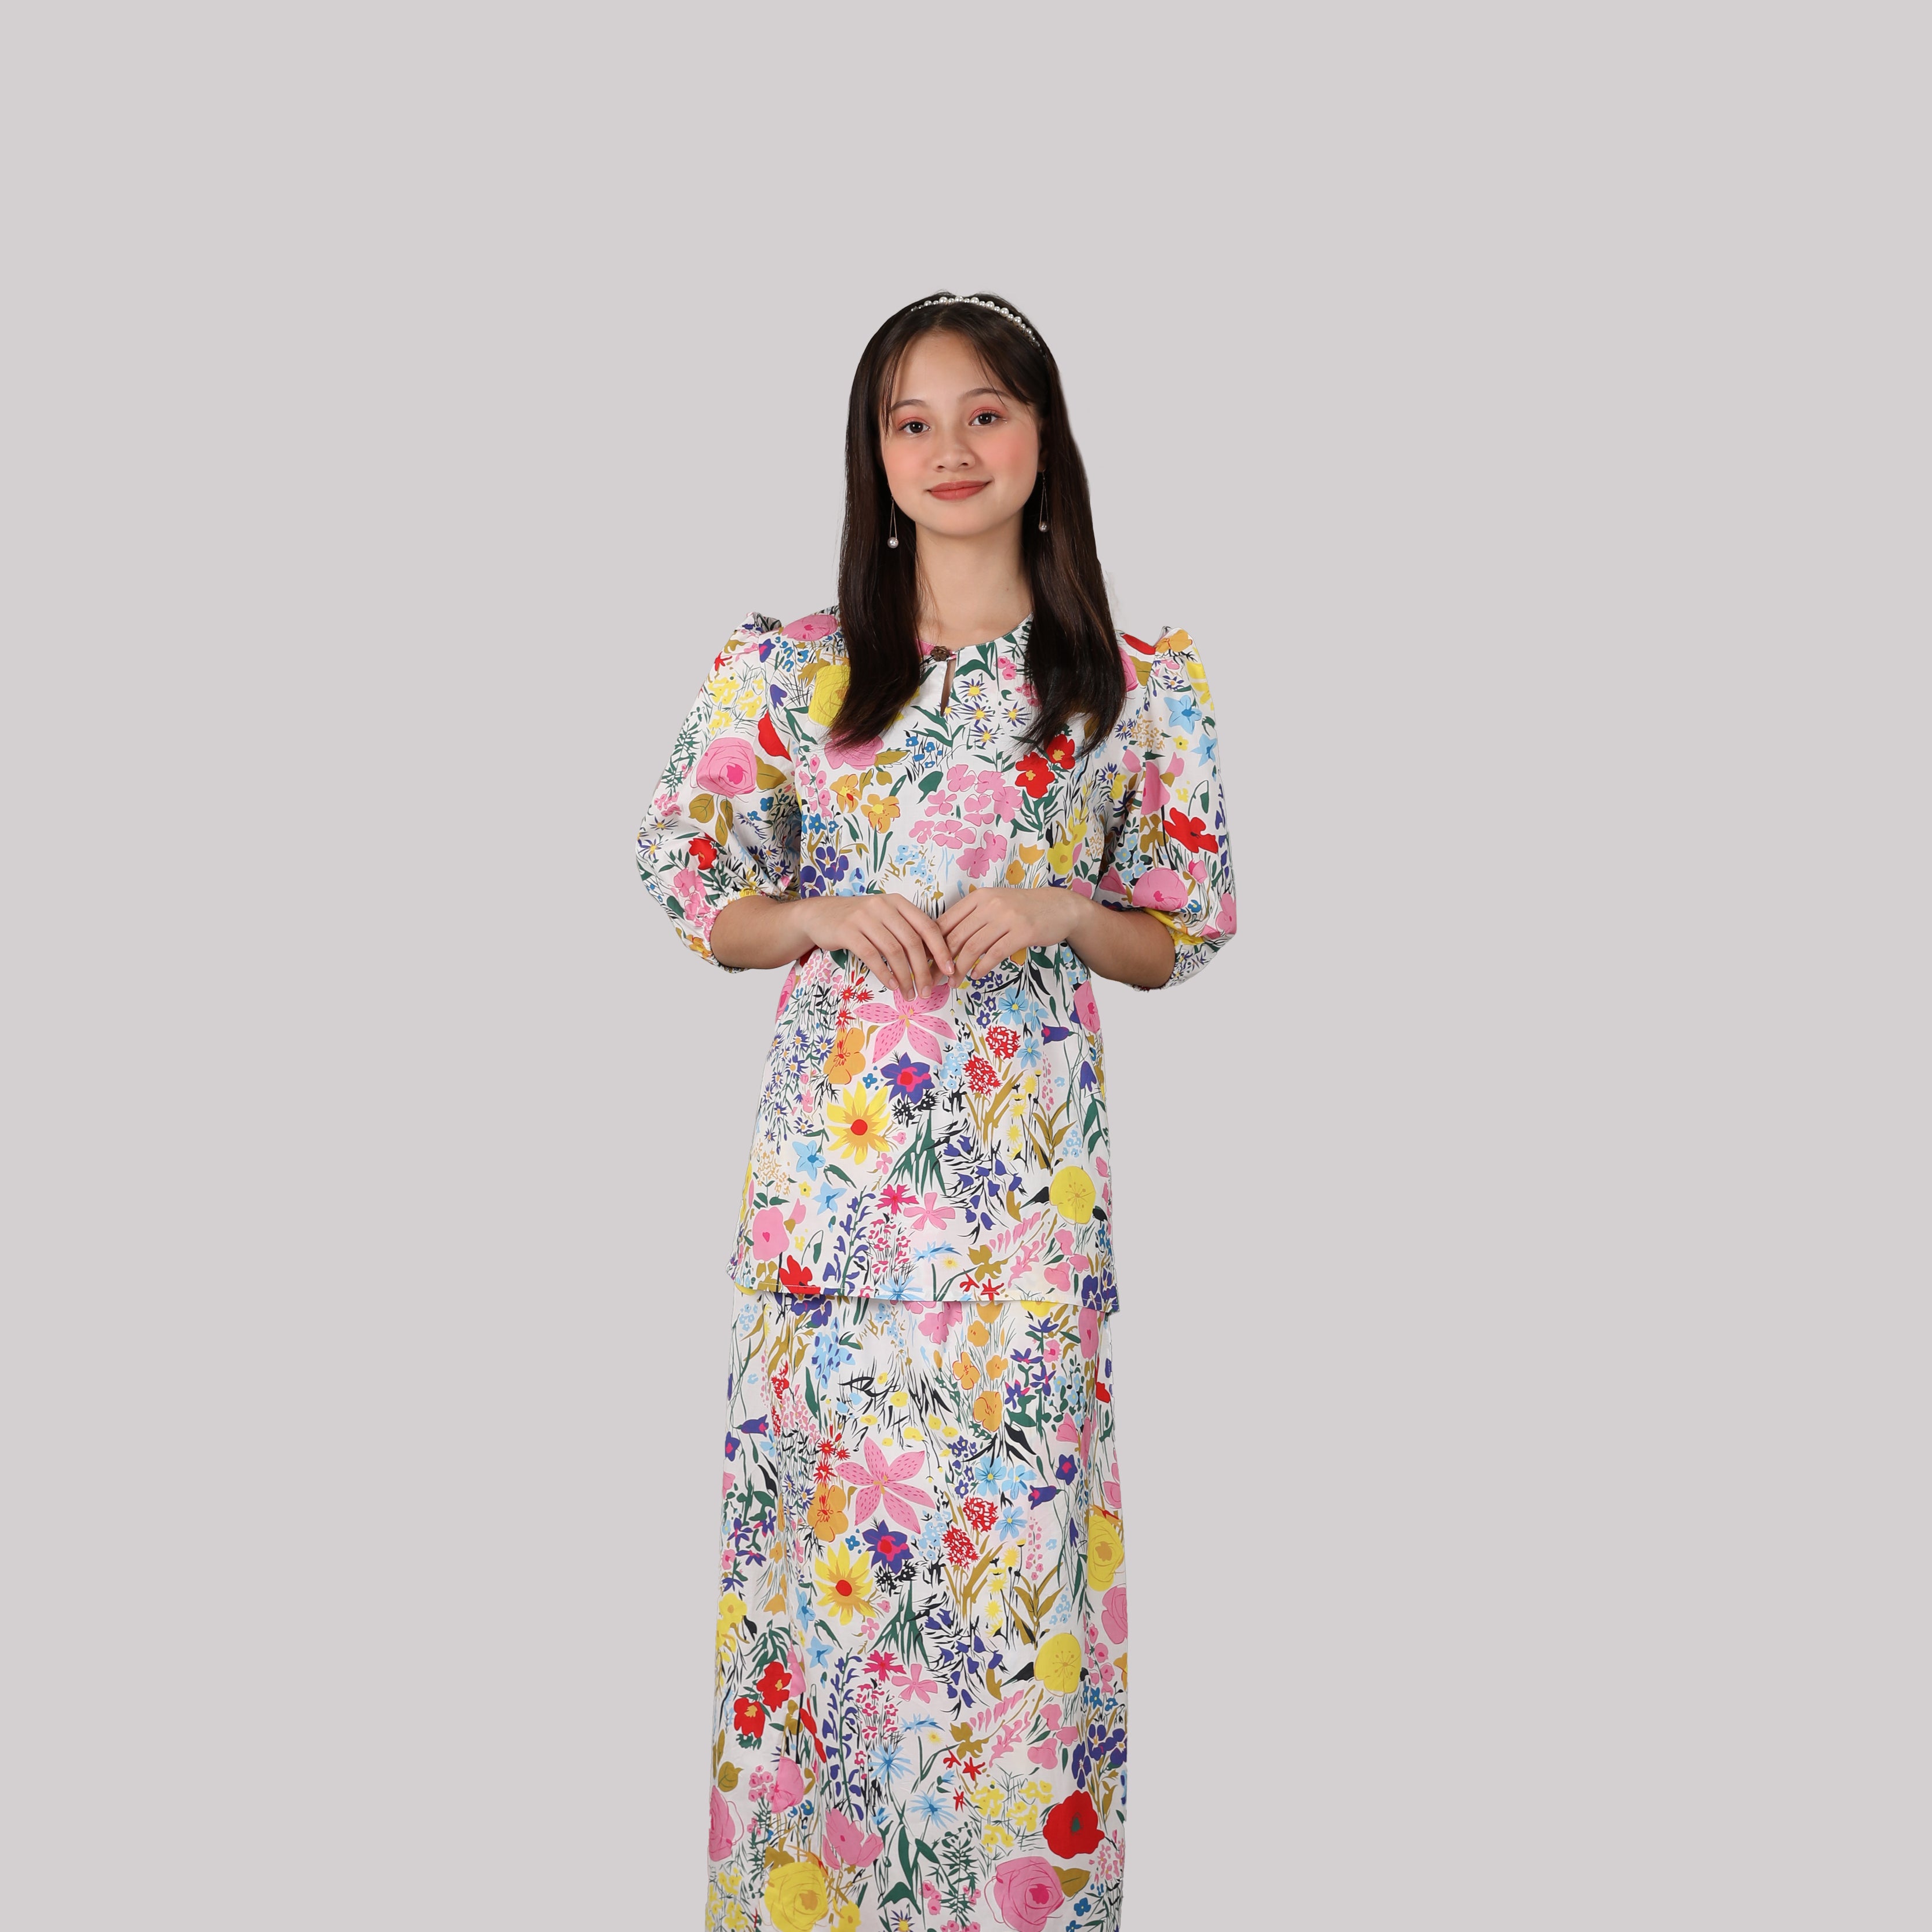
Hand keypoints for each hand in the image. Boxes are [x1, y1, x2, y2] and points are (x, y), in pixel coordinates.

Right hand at [800, 891, 954, 996]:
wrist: (819, 915)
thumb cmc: (858, 920)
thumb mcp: (884, 917)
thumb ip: (906, 931)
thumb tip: (933, 959)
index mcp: (898, 902)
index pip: (927, 926)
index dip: (941, 950)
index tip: (949, 970)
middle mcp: (883, 906)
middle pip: (912, 942)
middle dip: (923, 970)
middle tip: (927, 991)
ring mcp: (864, 917)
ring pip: (893, 951)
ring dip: (905, 977)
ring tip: (909, 994)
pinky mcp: (847, 931)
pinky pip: (871, 956)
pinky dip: (885, 974)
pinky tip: (892, 985)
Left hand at [937, 887, 1082, 979]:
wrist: (1059, 907)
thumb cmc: (1023, 909)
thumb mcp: (995, 905)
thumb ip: (972, 919)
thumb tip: (943, 943)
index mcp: (979, 897)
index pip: (946, 921)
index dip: (932, 944)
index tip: (924, 961)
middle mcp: (990, 904)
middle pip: (956, 936)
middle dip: (941, 961)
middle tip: (933, 978)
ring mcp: (1007, 917)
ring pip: (973, 947)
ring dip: (960, 969)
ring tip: (953, 983)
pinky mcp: (1022, 932)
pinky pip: (995, 954)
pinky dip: (982, 968)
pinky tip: (976, 976)